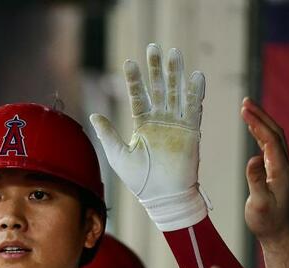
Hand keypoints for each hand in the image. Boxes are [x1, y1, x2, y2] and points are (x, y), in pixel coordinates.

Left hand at [90, 44, 207, 230]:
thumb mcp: (118, 155)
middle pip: (159, 89)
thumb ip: (107, 134)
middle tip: (154, 48)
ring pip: (176, 93)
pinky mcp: (191, 132)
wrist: (164, 198)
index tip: (129, 62)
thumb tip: (93, 115)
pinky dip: (195, 92)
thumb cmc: (141, 181)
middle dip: (156, 69)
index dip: (134, 80)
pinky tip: (194, 76)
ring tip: (174, 53)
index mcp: (143, 126)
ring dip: (176, 74)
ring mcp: (177, 125)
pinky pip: (194, 108)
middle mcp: (161, 122)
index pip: (138, 97)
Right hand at [241, 98, 288, 245]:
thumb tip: (253, 159)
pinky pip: (270, 147)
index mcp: (280, 170)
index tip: (244, 109)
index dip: (257, 123)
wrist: (278, 234)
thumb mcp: (258, 204)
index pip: (270, 139)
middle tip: (245, 102)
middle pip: (275, 133)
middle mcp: (284, 166)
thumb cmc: (266, 222)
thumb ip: (256, 181)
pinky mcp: (277, 173)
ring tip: (248, 111)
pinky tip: (253, 131)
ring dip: (261, 123)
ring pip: (274, 138)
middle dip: (260, 116)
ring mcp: (282, 169)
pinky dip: (261, 134)